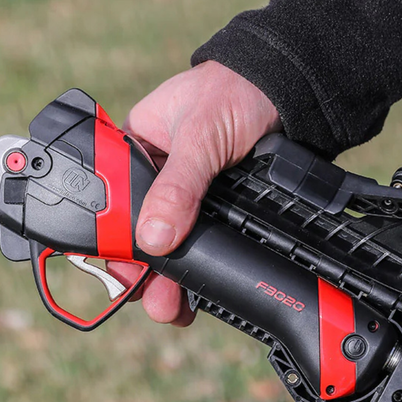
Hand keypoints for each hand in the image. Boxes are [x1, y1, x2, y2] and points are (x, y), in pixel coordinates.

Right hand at [107, 61, 281, 325]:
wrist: (290, 93)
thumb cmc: (237, 92)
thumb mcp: (201, 136)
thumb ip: (178, 186)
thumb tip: (155, 237)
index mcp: (135, 150)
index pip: (111, 201)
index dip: (113, 240)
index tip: (123, 272)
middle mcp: (157, 177)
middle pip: (139, 232)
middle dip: (144, 271)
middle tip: (151, 300)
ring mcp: (188, 197)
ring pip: (170, 245)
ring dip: (169, 279)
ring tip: (174, 309)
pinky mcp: (217, 210)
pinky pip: (202, 245)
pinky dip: (200, 270)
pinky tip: (199, 293)